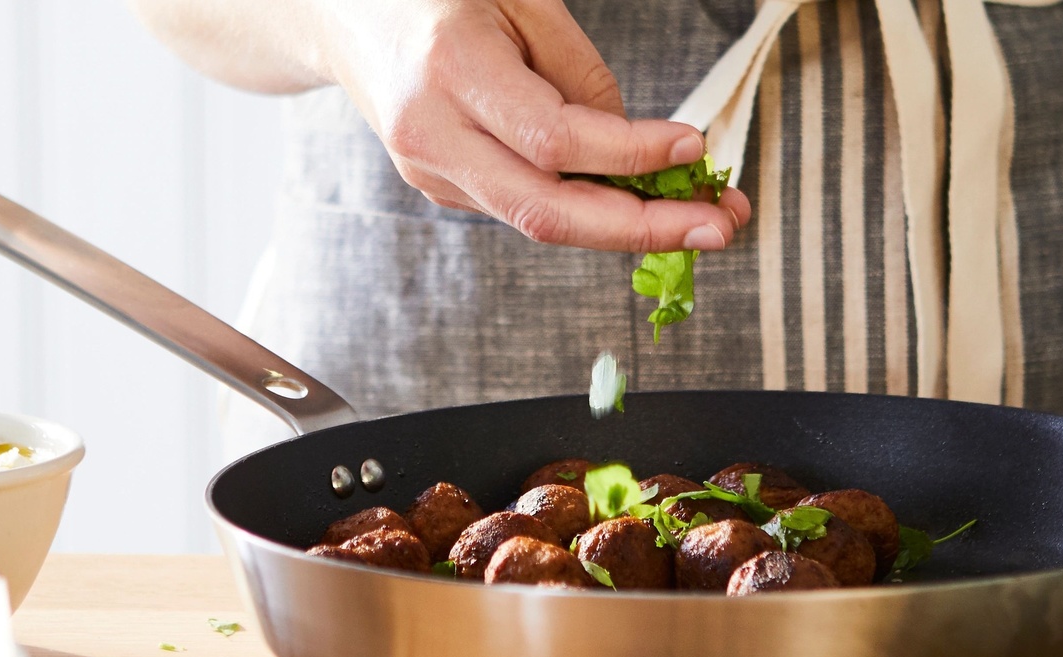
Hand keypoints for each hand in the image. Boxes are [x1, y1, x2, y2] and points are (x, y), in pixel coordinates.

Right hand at [307, 0, 751, 251]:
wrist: (345, 15)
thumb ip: (577, 73)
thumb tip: (637, 148)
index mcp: (450, 70)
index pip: (552, 138)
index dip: (629, 153)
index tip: (693, 146)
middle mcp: (433, 134)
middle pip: (545, 209)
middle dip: (640, 228)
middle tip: (717, 228)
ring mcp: (431, 172)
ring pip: (538, 221)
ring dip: (626, 228)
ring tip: (698, 220)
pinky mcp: (440, 188)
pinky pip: (525, 206)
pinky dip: (588, 208)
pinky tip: (637, 199)